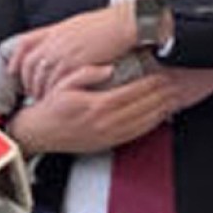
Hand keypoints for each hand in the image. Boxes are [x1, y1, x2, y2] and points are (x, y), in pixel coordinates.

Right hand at [7, 68, 174, 154]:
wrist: (39, 133)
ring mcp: (108, 134)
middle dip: (161, 96)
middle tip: (173, 86)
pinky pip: (135, 134)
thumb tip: (108, 68)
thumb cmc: (49, 109)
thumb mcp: (62, 84)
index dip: (150, 84)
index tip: (161, 76)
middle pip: (143, 107)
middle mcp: (105, 122)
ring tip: (172, 100)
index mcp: (96, 105)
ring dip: (160, 110)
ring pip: (143, 122)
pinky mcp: (107, 143)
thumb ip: (86, 74)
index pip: (133, 92)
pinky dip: (150, 125)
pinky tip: (157, 117)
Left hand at [9, 4, 135, 96]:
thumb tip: (54, 42)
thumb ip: (61, 34)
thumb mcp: (76, 23)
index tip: (13, 71)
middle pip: (30, 65)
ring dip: (40, 90)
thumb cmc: (106, 23)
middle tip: (31, 92)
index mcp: (53, 30)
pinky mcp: (75, 64)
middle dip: (28, 81)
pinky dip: (55, 91)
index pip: (23, 45)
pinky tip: (58, 98)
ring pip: (41, 76)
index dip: (16, 60)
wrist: (124, 23)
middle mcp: (54, 42)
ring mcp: (63, 53)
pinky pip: (58, 82)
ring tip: (43, 99)